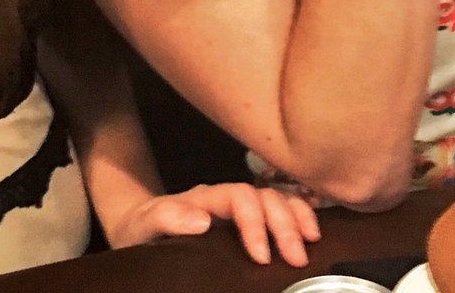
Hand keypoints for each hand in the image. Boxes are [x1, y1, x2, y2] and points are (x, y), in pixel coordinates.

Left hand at [107, 182, 320, 266]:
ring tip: (314, 239)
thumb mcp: (145, 223)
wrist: (140, 228)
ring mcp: (241, 207)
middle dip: (284, 223)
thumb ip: (168, 216)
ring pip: (278, 197)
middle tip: (298, 258)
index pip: (239, 196)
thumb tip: (202, 220)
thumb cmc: (143, 228)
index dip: (255, 222)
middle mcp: (228, 197)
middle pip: (265, 196)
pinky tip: (315, 227)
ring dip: (298, 215)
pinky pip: (281, 207)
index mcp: (206, 197)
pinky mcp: (250, 220)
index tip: (262, 257)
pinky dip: (301, 212)